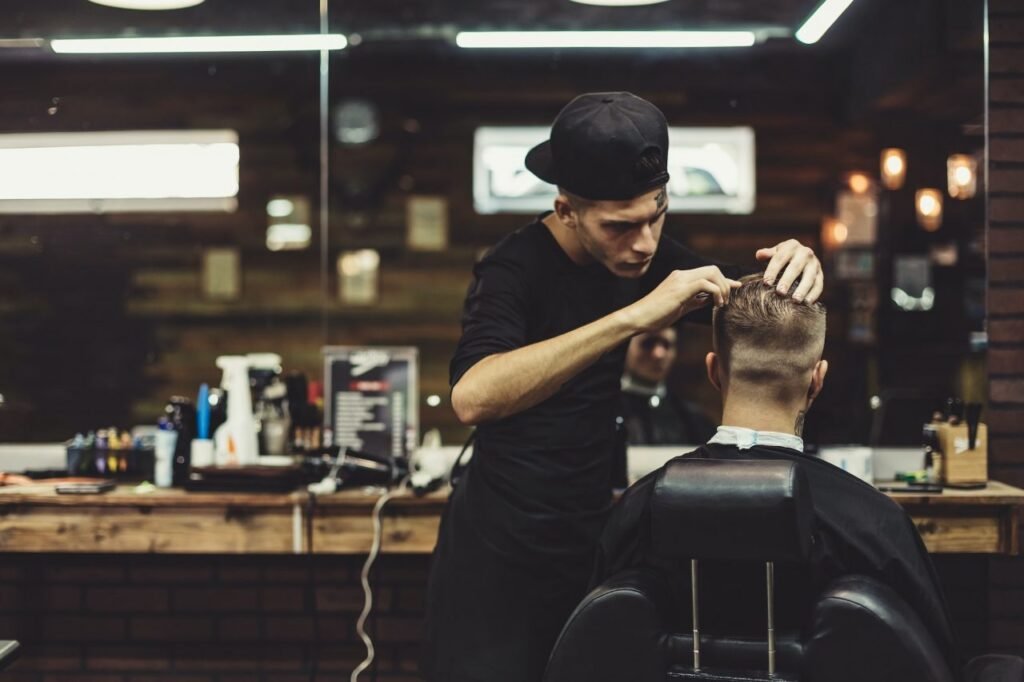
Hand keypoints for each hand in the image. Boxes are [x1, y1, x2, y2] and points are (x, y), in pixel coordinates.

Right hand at [624, 266, 739, 332]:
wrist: (638, 318)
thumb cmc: (655, 316)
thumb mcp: (680, 307)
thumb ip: (695, 301)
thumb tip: (710, 300)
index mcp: (680, 278)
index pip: (708, 273)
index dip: (724, 280)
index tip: (736, 287)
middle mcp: (681, 275)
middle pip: (713, 269)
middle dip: (725, 284)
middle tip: (724, 302)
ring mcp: (680, 280)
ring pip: (712, 273)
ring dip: (722, 288)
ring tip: (721, 304)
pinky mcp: (680, 289)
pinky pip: (705, 283)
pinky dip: (715, 292)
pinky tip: (715, 304)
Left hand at [756, 239, 823, 302]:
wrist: (801, 258)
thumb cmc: (783, 257)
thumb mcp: (775, 253)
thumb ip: (767, 254)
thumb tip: (759, 254)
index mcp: (791, 246)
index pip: (780, 258)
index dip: (772, 270)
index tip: (766, 282)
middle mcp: (805, 253)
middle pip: (795, 267)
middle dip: (787, 280)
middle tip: (780, 292)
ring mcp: (814, 264)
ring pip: (809, 277)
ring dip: (802, 289)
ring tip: (795, 300)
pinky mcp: (820, 275)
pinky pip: (819, 285)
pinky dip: (814, 294)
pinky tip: (807, 303)